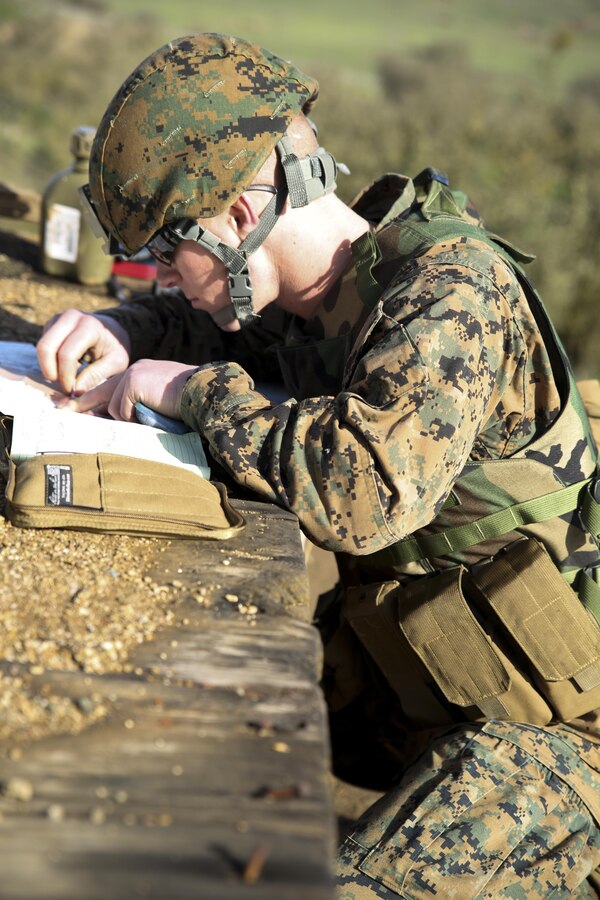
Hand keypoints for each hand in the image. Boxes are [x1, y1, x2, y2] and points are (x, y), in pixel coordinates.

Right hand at [37, 309, 131, 395]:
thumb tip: (76, 391)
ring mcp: (58, 318)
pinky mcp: (51, 323)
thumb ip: (96, 375)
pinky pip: (42, 346)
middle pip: (46, 347)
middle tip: (63, 386)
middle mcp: (70, 317)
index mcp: (89, 326)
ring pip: (41, 347)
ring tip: (65, 378)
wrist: (112, 329)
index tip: (71, 390)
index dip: (65, 376)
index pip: (67, 354)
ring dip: (49, 367)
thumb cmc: (116, 347)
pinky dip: (49, 361)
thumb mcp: (116, 363)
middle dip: (50, 371)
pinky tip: (64, 367)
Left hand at [63, 359, 197, 422]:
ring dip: (126, 418)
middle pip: (102, 392)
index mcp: (141, 372)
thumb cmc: (188, 402)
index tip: (74, 405)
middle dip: (83, 403)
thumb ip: (140, 405)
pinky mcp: (132, 383)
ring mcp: (132, 375)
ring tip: (147, 417)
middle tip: (64, 409)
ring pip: (113, 406)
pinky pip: (122, 409)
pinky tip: (150, 412)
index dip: (93, 398)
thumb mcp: (159, 401)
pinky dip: (133, 417)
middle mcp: (134, 369)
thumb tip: (120, 421)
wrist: (201, 391)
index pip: (112, 387)